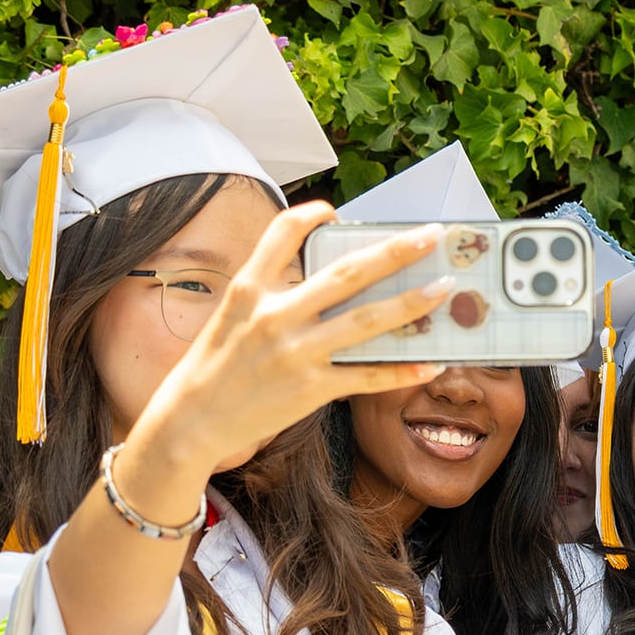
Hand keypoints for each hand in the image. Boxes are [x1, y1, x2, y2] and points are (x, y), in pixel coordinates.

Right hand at [132, 203, 454, 482]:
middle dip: (394, 251)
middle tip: (431, 235)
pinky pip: (367, 377)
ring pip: (367, 321)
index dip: (311, 215)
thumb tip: (319, 277)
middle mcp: (275, 317)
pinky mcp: (311, 390)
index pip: (282, 235)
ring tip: (444, 288)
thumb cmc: (212, 368)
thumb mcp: (229, 317)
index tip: (335, 210)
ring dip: (411, 303)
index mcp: (250, 291)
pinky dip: (402, 370)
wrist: (189, 423)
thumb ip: (269, 293)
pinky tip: (431, 363)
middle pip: (346, 274)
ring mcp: (296, 354)